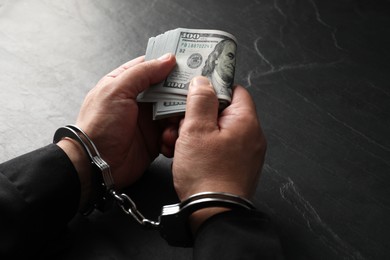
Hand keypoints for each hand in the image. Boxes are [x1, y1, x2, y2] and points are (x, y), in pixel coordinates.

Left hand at [59, 54, 177, 197]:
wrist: (96, 164)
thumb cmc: (99, 126)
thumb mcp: (117, 90)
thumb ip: (143, 72)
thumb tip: (167, 59)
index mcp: (126, 83)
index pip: (152, 67)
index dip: (170, 64)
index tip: (190, 63)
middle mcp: (139, 101)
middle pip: (168, 90)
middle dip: (181, 95)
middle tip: (192, 98)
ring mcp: (148, 121)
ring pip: (174, 112)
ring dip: (179, 119)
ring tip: (177, 125)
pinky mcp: (155, 140)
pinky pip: (174, 133)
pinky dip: (175, 137)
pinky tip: (169, 141)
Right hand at [172, 76, 265, 229]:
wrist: (213, 214)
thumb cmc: (207, 176)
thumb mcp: (196, 130)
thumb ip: (200, 100)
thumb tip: (203, 82)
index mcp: (245, 122)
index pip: (234, 90)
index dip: (213, 88)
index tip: (195, 90)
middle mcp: (250, 136)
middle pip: (222, 112)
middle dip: (196, 115)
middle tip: (179, 123)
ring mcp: (244, 153)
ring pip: (216, 131)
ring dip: (195, 133)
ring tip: (177, 142)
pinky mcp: (235, 165)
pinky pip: (218, 148)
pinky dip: (202, 147)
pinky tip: (185, 154)